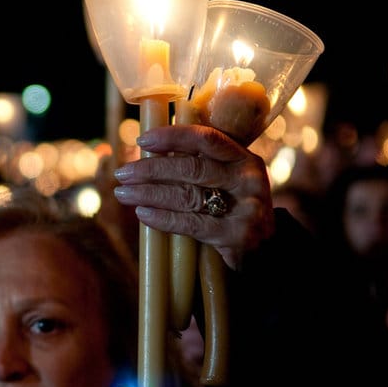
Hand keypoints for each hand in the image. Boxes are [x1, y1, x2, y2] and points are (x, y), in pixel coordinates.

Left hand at [112, 124, 275, 269]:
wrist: (265, 249)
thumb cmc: (233, 208)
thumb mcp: (226, 181)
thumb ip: (198, 166)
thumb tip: (147, 154)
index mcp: (244, 158)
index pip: (206, 139)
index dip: (172, 137)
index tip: (141, 140)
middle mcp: (248, 179)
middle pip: (191, 169)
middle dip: (151, 170)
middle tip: (123, 174)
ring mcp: (246, 208)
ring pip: (187, 196)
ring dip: (149, 194)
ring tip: (123, 193)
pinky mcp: (237, 235)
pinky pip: (191, 223)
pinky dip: (162, 218)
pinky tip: (142, 214)